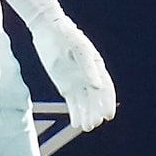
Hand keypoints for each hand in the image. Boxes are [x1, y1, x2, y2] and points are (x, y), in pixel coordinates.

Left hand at [28, 11, 116, 130]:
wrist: (47, 29)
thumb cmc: (66, 36)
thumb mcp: (78, 49)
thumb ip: (88, 67)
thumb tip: (97, 86)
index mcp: (97, 67)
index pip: (106, 89)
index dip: (108, 102)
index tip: (108, 115)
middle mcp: (89, 77)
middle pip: (95, 99)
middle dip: (95, 112)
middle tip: (93, 124)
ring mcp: (77, 82)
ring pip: (84, 103)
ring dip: (86, 115)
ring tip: (86, 127)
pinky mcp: (65, 85)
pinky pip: (72, 102)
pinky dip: (75, 112)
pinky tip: (75, 122)